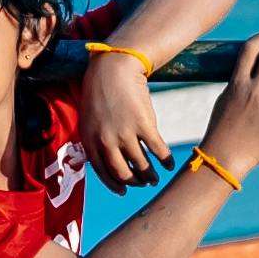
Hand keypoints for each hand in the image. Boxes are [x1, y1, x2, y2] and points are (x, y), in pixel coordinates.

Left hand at [77, 47, 165, 187]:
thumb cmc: (101, 90)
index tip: (123, 190)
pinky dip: (165, 160)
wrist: (114, 67)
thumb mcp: (89, 117)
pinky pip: (158, 150)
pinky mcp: (144, 125)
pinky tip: (169, 164)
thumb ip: (96, 138)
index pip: (102, 172)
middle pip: (123, 173)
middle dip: (134, 182)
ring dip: (150, 175)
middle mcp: (106, 141)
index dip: (114, 184)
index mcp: (89, 140)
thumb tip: (109, 158)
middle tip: (142, 183)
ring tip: (155, 177)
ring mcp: (126, 134)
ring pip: (141, 166)